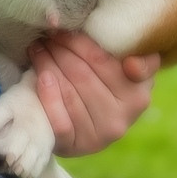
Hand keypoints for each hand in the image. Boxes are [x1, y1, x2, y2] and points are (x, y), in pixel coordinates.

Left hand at [32, 30, 157, 157]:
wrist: (83, 127)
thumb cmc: (102, 84)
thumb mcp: (120, 66)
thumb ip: (124, 48)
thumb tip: (104, 42)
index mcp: (139, 91)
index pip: (108, 61)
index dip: (83, 45)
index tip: (66, 31)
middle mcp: (125, 115)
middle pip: (83, 73)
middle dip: (60, 48)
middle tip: (45, 34)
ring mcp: (102, 134)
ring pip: (70, 92)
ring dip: (48, 65)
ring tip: (37, 48)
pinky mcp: (78, 146)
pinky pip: (61, 121)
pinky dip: (48, 96)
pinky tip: (40, 77)